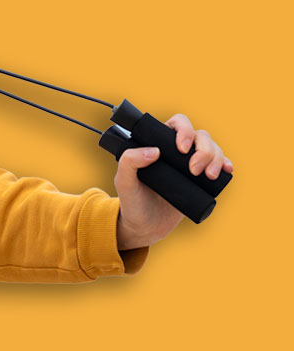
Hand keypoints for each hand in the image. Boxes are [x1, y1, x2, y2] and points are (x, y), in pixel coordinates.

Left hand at [114, 113, 233, 250]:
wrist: (146, 225)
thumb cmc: (132, 201)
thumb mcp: (124, 182)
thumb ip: (129, 162)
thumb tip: (155, 151)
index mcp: (158, 144)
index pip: (177, 124)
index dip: (185, 130)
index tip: (182, 149)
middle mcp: (176, 151)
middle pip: (201, 136)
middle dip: (204, 150)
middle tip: (194, 171)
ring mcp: (190, 164)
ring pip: (212, 148)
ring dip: (216, 158)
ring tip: (208, 177)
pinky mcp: (200, 179)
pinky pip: (219, 165)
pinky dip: (225, 164)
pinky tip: (227, 170)